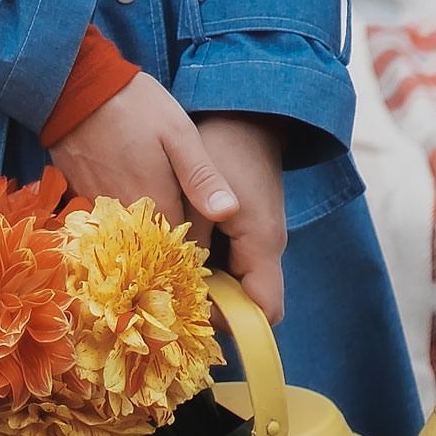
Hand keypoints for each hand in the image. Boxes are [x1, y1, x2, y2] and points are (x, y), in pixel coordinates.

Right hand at [48, 76, 240, 239]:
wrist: (75, 85)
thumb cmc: (134, 105)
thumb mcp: (178, 132)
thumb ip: (202, 176)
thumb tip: (229, 213)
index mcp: (155, 203)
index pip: (183, 247)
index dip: (197, 247)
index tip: (207, 236)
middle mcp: (125, 216)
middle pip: (154, 244)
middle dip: (171, 241)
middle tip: (183, 212)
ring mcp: (99, 207)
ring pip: (130, 232)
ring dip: (145, 227)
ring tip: (155, 197)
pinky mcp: (80, 195)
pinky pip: (108, 218)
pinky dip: (121, 214)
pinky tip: (127, 186)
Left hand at [189, 113, 286, 325]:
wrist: (246, 115)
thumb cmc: (223, 148)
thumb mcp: (199, 193)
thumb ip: (190, 240)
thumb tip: (174, 281)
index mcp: (263, 244)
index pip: (264, 310)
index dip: (231, 321)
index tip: (193, 309)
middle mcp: (267, 248)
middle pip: (247, 300)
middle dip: (211, 304)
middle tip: (170, 292)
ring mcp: (259, 239)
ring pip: (236, 281)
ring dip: (206, 282)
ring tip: (168, 272)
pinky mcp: (247, 229)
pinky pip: (230, 260)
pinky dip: (207, 262)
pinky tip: (177, 250)